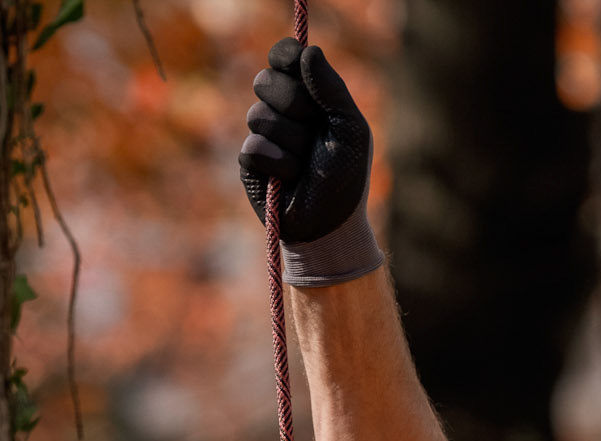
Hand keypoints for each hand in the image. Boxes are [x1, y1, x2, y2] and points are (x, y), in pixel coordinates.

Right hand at [238, 40, 382, 285]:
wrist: (329, 228)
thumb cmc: (345, 180)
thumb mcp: (350, 129)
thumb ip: (332, 88)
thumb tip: (309, 52)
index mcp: (308, 95)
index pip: (284, 57)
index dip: (284, 56)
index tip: (295, 63)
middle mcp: (283, 111)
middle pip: (265, 80)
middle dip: (293, 104)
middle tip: (314, 130)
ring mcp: (264, 135)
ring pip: (259, 115)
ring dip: (291, 142)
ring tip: (305, 164)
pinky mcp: (250, 163)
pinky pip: (254, 146)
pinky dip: (279, 164)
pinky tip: (290, 180)